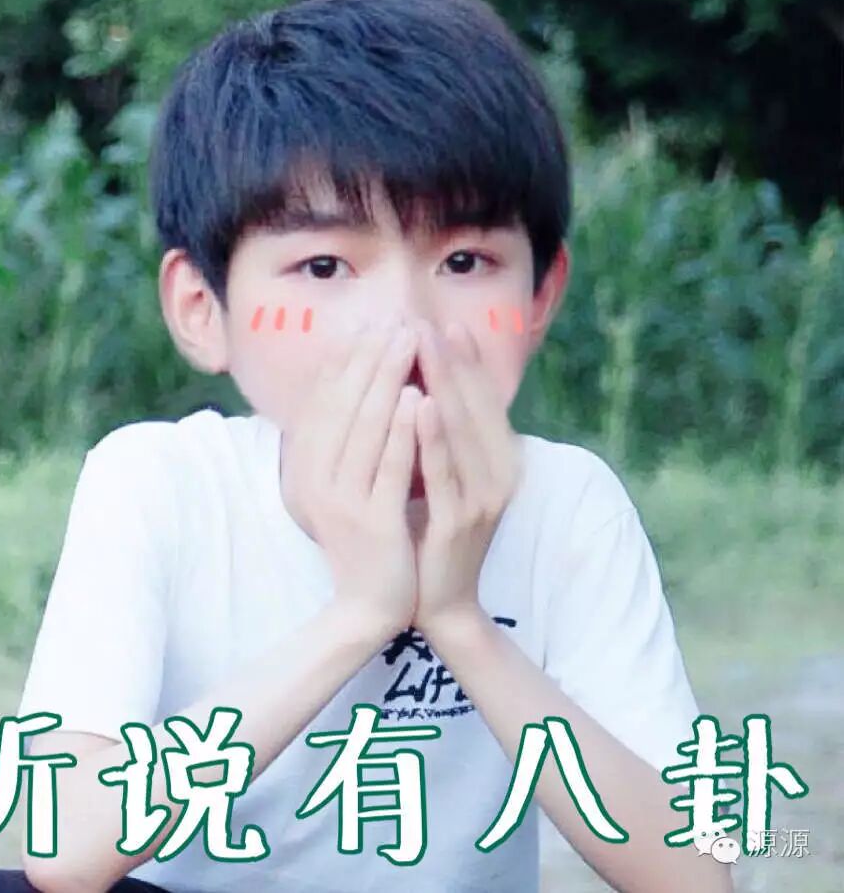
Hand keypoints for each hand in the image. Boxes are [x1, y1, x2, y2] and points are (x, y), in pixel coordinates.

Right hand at [280, 320, 421, 636]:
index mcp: (304, 468)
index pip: (322, 402)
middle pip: (343, 405)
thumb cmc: (363, 536)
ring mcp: (341, 502)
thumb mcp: (341, 484)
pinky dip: (405, 430)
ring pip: (365, 428)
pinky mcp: (372, 521)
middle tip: (395, 319)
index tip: (369, 324)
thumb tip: (351, 383)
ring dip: (387, 379)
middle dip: (371, 357)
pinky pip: (390, 467)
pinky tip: (420, 398)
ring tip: (409, 341)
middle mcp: (314, 480)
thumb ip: (342, 441)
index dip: (345, 360)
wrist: (368, 604)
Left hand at [407, 319, 520, 634]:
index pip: (483, 401)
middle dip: (450, 360)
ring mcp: (482, 498)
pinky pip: (444, 471)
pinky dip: (433, 435)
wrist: (440, 600)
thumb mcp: (449, 476)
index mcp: (500, 461)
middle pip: (474, 407)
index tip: (444, 323)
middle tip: (426, 319)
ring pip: (462, 431)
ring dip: (444, 383)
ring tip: (424, 343)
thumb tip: (429, 383)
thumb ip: (447, 436)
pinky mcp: (459, 521)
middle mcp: (500, 474)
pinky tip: (420, 402)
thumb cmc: (435, 530)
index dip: (466, 361)